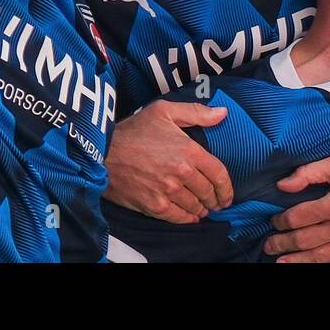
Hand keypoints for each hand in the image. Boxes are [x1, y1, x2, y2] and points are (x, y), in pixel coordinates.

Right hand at [103, 100, 232, 222]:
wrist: (103, 152)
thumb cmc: (133, 130)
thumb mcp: (163, 111)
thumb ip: (196, 112)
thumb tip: (222, 113)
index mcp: (189, 150)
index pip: (218, 173)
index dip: (226, 187)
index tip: (227, 194)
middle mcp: (182, 173)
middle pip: (208, 192)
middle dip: (215, 199)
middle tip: (216, 203)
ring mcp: (168, 191)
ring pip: (195, 206)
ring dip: (202, 209)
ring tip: (203, 208)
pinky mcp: (154, 205)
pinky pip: (179, 217)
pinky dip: (188, 218)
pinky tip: (190, 216)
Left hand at [266, 153, 329, 262]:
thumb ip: (307, 174)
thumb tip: (281, 186)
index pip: (298, 218)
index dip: (281, 222)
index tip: (275, 223)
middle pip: (305, 240)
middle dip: (283, 244)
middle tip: (269, 247)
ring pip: (322, 258)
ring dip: (300, 261)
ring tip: (284, 263)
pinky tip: (319, 268)